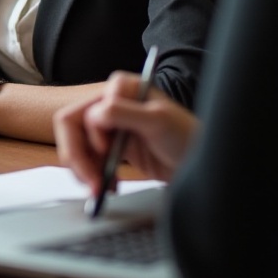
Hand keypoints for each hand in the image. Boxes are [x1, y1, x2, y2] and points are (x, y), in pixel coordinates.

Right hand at [54, 71, 197, 194]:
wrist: (204, 163)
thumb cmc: (187, 136)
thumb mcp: (157, 121)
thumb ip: (122, 112)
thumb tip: (93, 115)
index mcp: (120, 89)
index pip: (83, 111)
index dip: (89, 136)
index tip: (107, 152)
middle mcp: (110, 103)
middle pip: (72, 127)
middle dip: (78, 157)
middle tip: (90, 182)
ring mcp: (110, 125)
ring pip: (77, 145)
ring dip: (85, 169)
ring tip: (100, 188)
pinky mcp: (112, 144)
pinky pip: (88, 158)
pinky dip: (93, 174)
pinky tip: (108, 185)